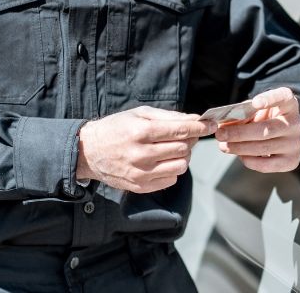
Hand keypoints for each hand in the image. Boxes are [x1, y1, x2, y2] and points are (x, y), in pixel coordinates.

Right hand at [76, 106, 214, 193]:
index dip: (200, 127)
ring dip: (183, 156)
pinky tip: (163, 161)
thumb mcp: (139, 113)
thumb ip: (168, 116)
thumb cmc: (116, 128)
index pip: (180, 131)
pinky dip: (172, 169)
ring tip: (174, 149)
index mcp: (141, 132)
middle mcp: (141, 155)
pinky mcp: (140, 186)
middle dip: (191, 140)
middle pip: (183, 149)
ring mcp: (141, 174)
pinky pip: (170, 179)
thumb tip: (195, 119)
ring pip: (181, 166)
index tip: (211, 124)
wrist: (88, 152)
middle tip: (186, 135)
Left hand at [215, 87, 299, 172]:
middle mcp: (295, 123)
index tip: (255, 103)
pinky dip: (250, 161)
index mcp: (289, 104)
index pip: (283, 97)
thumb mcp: (256, 110)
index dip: (270, 99)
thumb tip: (225, 127)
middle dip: (239, 133)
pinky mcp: (292, 161)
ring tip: (224, 146)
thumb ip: (243, 114)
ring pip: (264, 148)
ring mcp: (295, 143)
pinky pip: (267, 164)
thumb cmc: (266, 119)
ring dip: (240, 148)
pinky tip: (239, 156)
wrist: (283, 136)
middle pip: (266, 129)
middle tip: (220, 134)